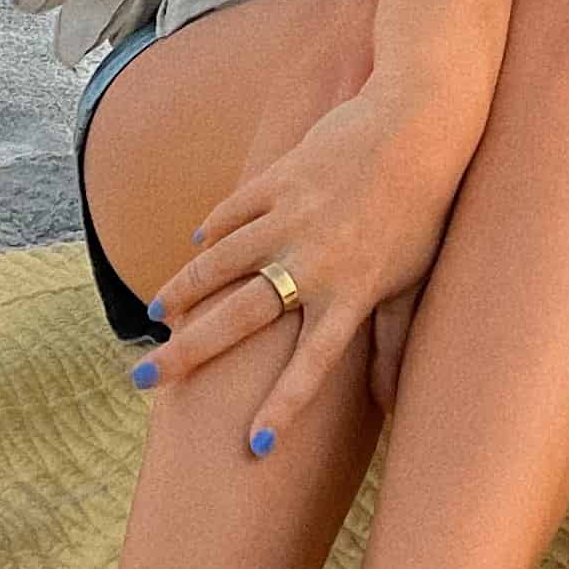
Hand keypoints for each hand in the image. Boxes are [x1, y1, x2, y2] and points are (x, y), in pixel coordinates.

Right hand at [144, 81, 471, 449]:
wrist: (418, 123)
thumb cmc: (423, 209)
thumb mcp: (411, 280)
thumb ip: (391, 342)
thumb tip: (392, 405)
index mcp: (352, 293)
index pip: (314, 365)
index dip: (285, 406)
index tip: (253, 445)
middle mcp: (315, 262)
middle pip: (241, 317)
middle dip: (190, 351)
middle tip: (145, 376)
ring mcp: (292, 218)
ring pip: (220, 262)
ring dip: (184, 288)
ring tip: (158, 314)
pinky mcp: (279, 179)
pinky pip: (232, 212)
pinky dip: (211, 231)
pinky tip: (196, 246)